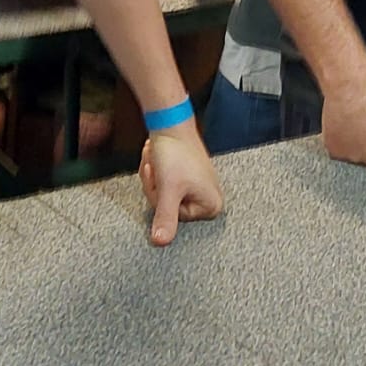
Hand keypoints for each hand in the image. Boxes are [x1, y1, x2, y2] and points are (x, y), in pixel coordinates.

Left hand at [138, 123, 224, 245]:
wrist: (170, 123)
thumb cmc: (175, 153)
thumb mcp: (168, 189)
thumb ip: (166, 218)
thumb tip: (161, 243)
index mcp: (212, 206)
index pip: (176, 219)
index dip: (162, 199)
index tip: (162, 179)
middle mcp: (209, 199)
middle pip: (170, 209)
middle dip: (156, 188)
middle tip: (158, 169)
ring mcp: (197, 189)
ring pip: (164, 197)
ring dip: (154, 179)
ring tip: (158, 162)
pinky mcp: (187, 179)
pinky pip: (164, 186)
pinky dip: (157, 174)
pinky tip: (158, 161)